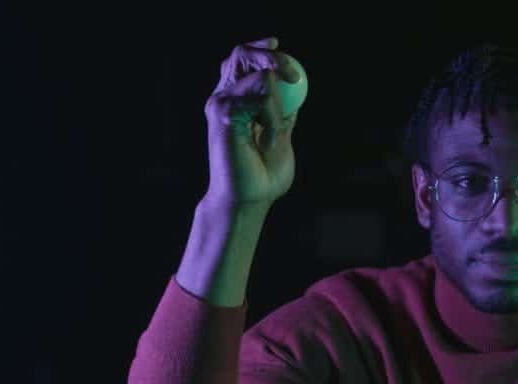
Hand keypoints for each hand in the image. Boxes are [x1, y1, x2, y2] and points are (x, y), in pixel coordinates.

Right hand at [202, 36, 300, 211]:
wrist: (248, 200)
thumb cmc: (263, 176)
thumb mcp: (280, 138)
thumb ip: (283, 115)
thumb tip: (296, 92)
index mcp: (235, 101)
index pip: (242, 61)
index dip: (260, 49)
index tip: (279, 48)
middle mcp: (223, 98)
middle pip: (242, 54)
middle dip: (270, 56)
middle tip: (293, 76)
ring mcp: (221, 104)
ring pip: (257, 74)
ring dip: (277, 99)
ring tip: (276, 132)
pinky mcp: (223, 113)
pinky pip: (260, 96)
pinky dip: (272, 115)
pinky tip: (268, 140)